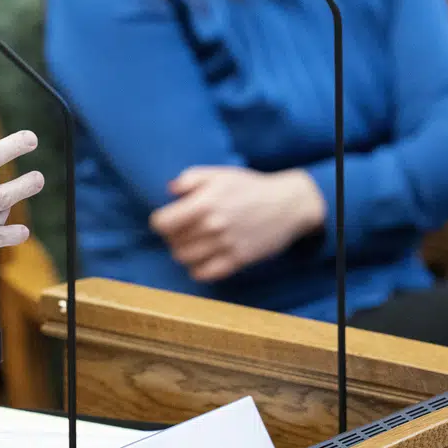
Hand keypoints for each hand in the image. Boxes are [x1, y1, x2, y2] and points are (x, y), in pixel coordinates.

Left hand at [149, 166, 325, 283]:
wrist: (287, 204)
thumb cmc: (250, 187)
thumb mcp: (220, 173)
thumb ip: (190, 178)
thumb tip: (170, 190)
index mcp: (204, 203)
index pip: (162, 223)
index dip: (160, 222)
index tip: (166, 219)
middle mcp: (212, 226)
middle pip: (172, 242)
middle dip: (172, 236)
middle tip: (182, 231)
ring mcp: (225, 245)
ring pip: (184, 259)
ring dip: (183, 252)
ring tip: (192, 244)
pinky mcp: (237, 260)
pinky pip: (204, 274)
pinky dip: (198, 269)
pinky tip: (203, 258)